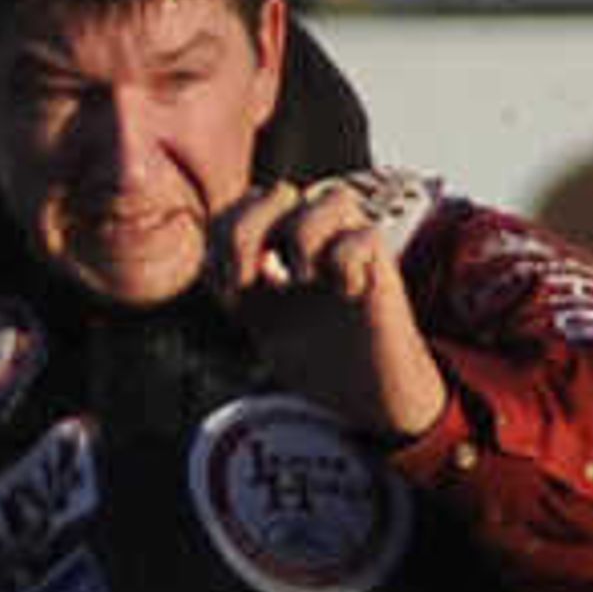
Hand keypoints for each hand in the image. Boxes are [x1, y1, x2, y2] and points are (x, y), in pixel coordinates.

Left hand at [212, 178, 447, 445]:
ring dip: (302, 237)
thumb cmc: (319, 360)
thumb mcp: (259, 321)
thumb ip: (230, 284)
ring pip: (326, 198)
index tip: (227, 289)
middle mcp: (316, 235)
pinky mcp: (382, 262)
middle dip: (249, 232)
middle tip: (249, 281)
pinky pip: (360, 237)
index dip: (225, 235)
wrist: (369, 398)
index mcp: (282, 244)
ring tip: (303, 280)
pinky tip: (348, 294)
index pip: (245, 206)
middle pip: (278, 193)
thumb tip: (210, 258)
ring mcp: (351, 243)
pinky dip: (345, 265)